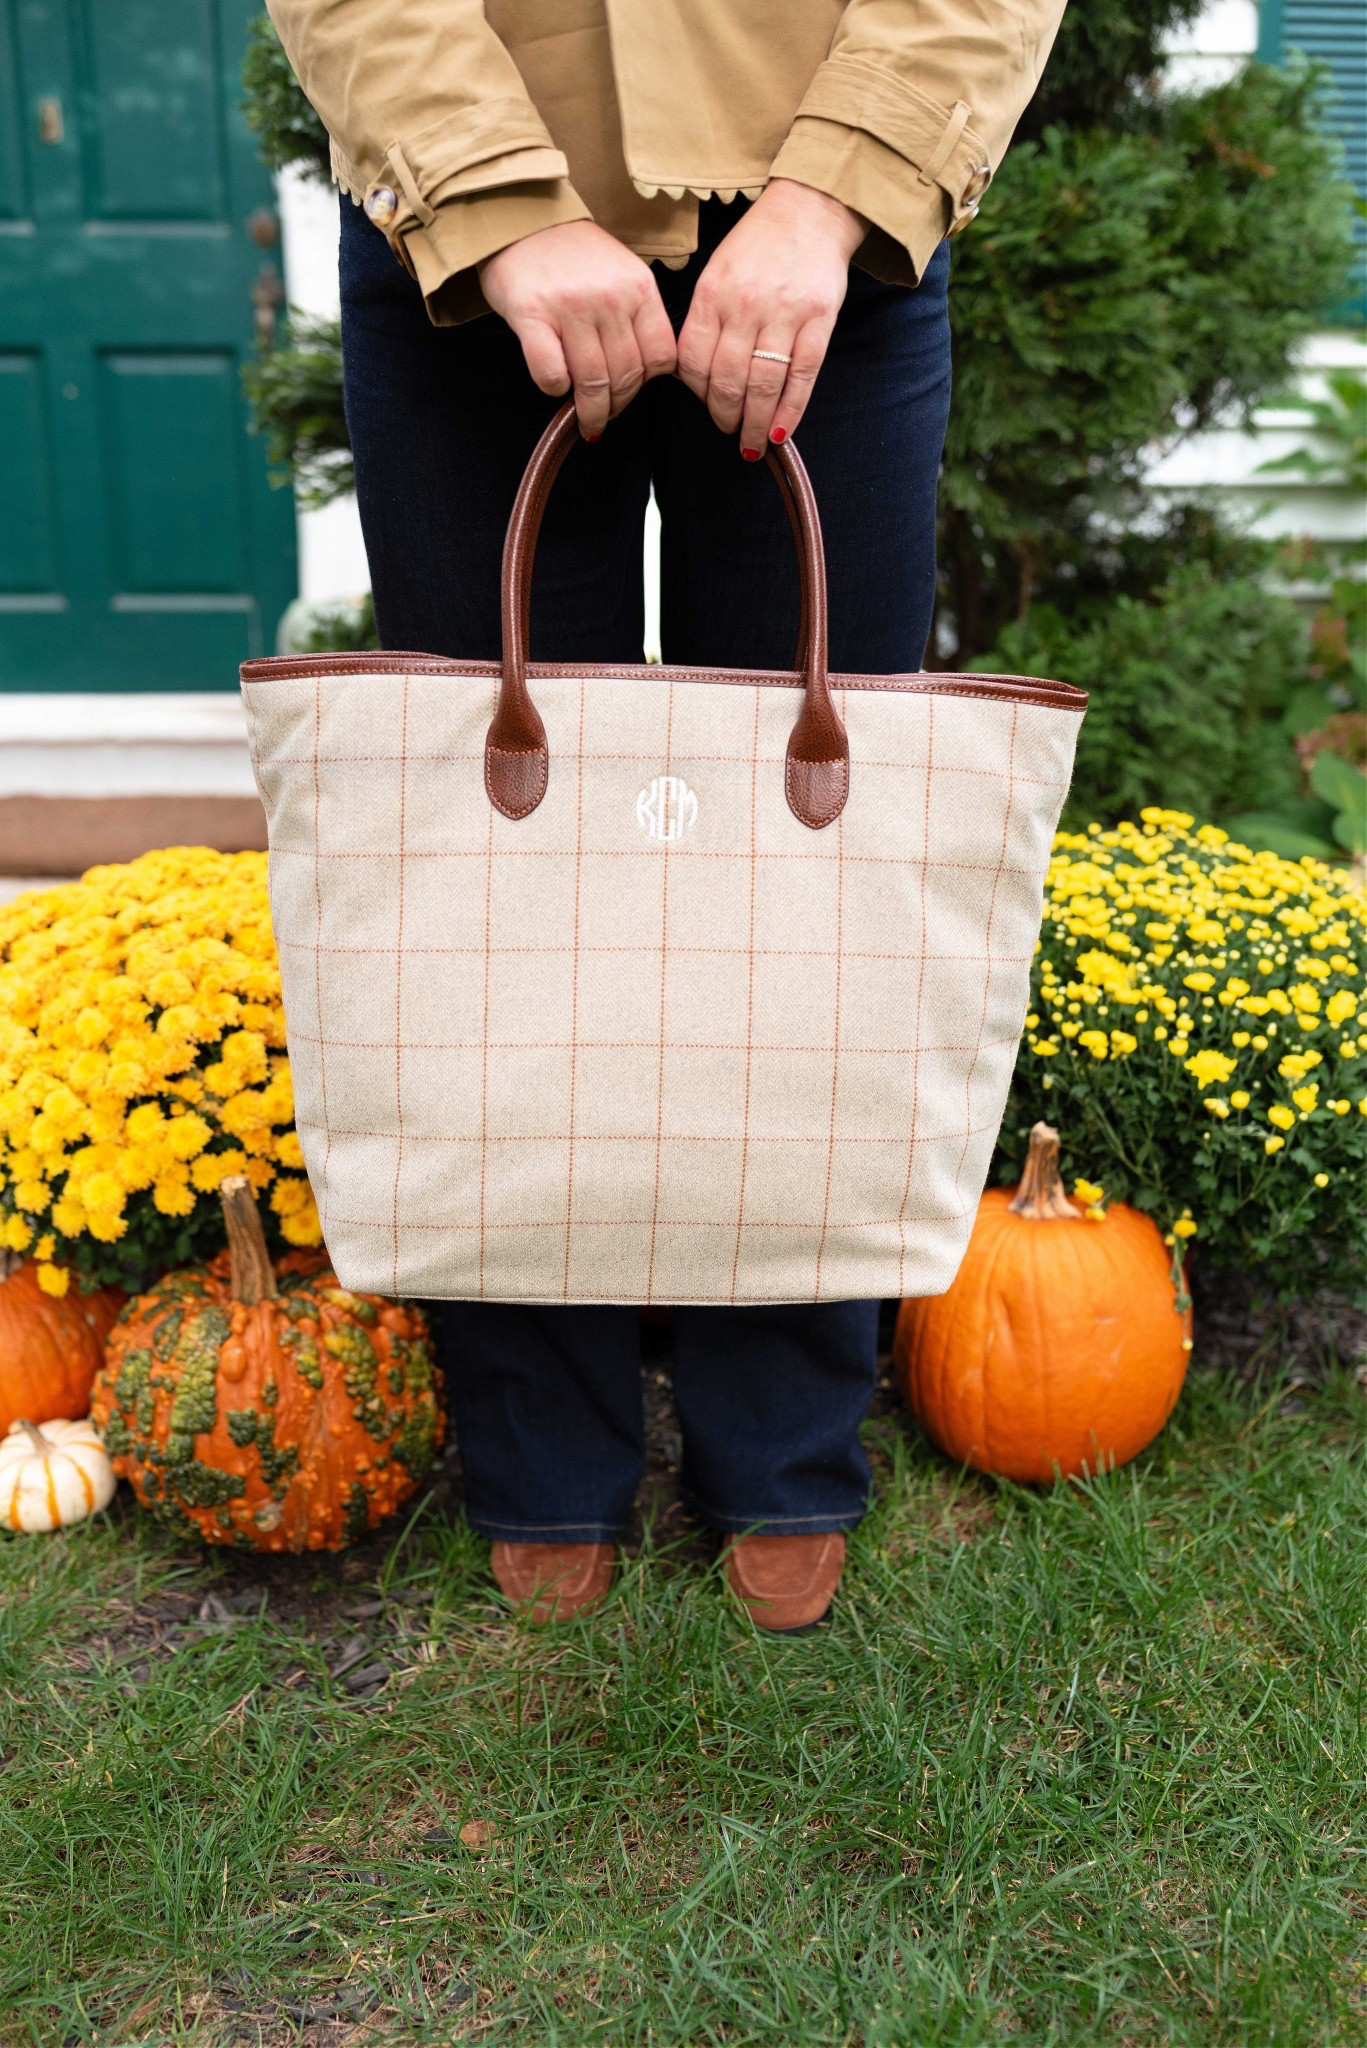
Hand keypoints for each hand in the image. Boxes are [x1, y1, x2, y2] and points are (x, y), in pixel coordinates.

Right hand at [479, 220, 677, 438]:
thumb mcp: (620, 273)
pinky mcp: (532, 316)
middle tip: (605, 414)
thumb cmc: (572, 253)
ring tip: (584, 418)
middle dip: (617, 405)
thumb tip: (642, 375)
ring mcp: (570, 307)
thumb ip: (635, 315)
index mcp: (638, 287)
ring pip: (592, 382)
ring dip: (589, 410)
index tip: (632, 392)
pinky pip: (552, 374)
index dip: (647, 384)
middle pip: (626, 376)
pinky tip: (556, 384)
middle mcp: (609, 297)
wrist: (521, 216)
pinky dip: (555, 388)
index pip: (661, 357)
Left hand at [676, 179, 865, 455]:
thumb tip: (698, 377)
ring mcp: (784, 314)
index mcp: (712, 294)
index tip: (706, 408)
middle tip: (730, 431)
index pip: (694, 361)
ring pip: (763, 385)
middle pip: (727, 380)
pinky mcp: (818, 320)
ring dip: (756, 424)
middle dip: (726, 417)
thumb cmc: (759, 245)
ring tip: (754, 443)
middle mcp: (745, 306)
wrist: (810, 209)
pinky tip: (782, 432)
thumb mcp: (717, 271)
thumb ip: (706, 320)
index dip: (698, 395)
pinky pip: (802, 377)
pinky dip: (790, 410)